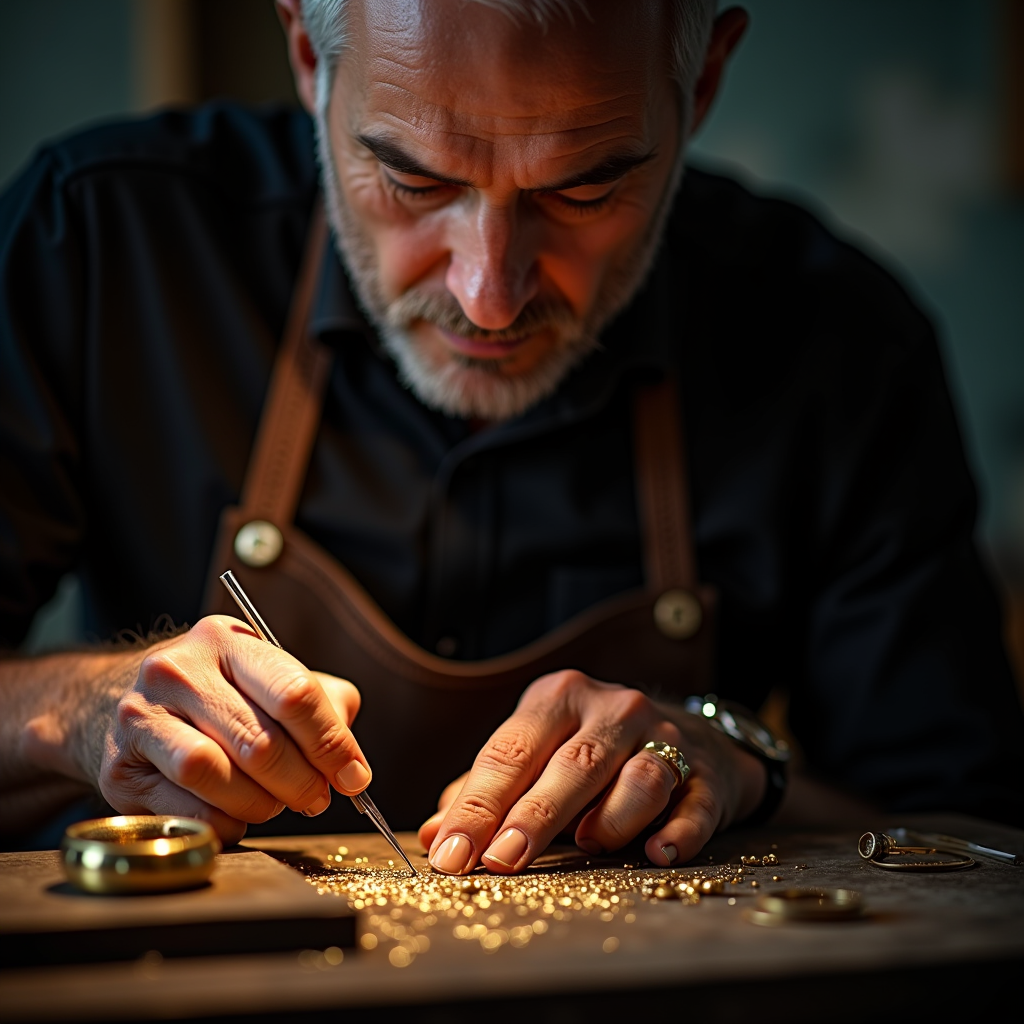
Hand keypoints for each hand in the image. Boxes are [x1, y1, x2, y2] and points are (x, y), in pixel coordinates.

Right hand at [97, 615, 370, 843]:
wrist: (128, 704)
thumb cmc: (222, 696)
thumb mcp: (272, 681)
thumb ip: (323, 708)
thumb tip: (350, 765)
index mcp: (228, 640)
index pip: (293, 693)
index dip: (331, 743)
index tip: (354, 776)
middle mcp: (178, 670)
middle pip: (258, 741)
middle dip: (301, 781)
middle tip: (317, 798)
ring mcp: (141, 718)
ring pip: (214, 775)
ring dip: (260, 803)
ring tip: (273, 803)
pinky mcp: (118, 770)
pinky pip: (186, 811)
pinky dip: (224, 823)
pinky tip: (234, 814)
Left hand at [418, 670, 765, 872]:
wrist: (692, 736)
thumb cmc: (594, 750)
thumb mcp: (538, 751)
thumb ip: (486, 789)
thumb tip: (434, 833)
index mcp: (559, 699)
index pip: (511, 750)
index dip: (479, 804)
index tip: (451, 852)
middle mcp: (612, 709)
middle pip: (571, 764)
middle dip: (533, 815)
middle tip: (499, 860)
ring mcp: (665, 736)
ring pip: (639, 776)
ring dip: (610, 816)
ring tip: (587, 846)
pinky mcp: (706, 772)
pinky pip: (694, 802)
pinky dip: (679, 829)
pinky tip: (658, 851)